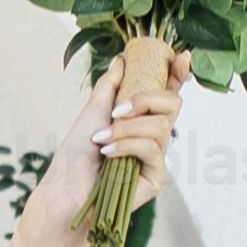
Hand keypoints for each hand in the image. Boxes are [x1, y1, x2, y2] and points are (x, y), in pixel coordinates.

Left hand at [21, 30, 190, 234]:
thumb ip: (110, 86)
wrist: (66, 189)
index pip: (168, 92)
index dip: (178, 74)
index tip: (180, 56)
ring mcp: (157, 157)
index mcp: (142, 118)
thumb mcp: (93, 112)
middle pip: (174, 104)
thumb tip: (122, 59)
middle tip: (117, 111)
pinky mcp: (157, 177)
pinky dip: (127, 145)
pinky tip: (107, 152)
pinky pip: (152, 149)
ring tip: (101, 139)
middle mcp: (154, 136)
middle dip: (146, 99)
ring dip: (126, 129)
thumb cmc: (77, 155)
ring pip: (161, 126)